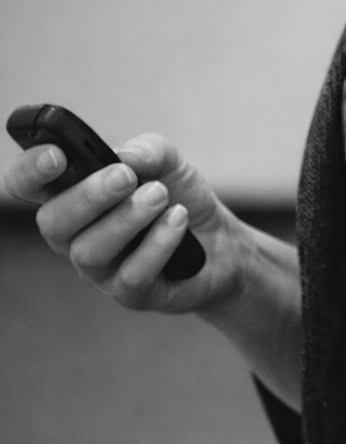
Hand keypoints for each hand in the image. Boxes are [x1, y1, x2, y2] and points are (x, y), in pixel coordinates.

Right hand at [4, 133, 246, 314]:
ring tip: (161, 195)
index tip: (58, 155)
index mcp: (72, 194)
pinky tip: (178, 218)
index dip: (30, 171)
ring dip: (128, 217)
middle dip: (87, 196)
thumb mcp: (168, 162)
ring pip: (89, 251)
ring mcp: (100, 269)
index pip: (28, 185)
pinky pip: (132, 275)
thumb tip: (125, 156)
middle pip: (52, 222)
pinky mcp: (131, 294)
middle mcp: (76, 235)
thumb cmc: (178, 196)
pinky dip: (158, 241)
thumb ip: (147, 149)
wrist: (220, 240)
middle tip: (125, 176)